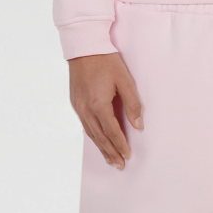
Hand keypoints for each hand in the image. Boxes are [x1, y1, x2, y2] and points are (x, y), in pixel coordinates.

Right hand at [68, 52, 142, 168]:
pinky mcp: (75, 102)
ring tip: (109, 159)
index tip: (127, 155)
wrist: (84, 46)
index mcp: (99, 104)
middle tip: (119, 165)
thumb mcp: (124, 80)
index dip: (121, 145)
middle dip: (111, 152)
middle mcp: (86, 109)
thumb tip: (138, 125)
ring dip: (101, 147)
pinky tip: (97, 141)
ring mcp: (78, 106)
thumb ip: (132, 104)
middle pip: (100, 137)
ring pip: (91, 133)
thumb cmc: (106, 60)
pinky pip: (84, 125)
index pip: (112, 131)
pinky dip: (92, 136)